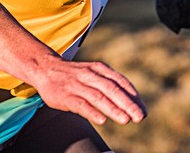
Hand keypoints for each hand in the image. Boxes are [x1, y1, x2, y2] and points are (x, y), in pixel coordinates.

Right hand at [31, 55, 146, 125]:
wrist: (46, 68)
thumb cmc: (74, 74)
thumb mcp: (94, 73)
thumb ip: (111, 85)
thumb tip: (132, 102)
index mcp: (100, 69)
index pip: (121, 82)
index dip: (133, 97)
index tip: (143, 110)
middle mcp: (90, 75)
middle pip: (112, 89)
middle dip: (127, 104)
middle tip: (139, 117)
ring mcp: (77, 85)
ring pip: (98, 97)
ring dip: (113, 109)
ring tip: (125, 120)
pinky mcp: (65, 95)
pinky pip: (80, 104)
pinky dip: (91, 112)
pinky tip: (101, 120)